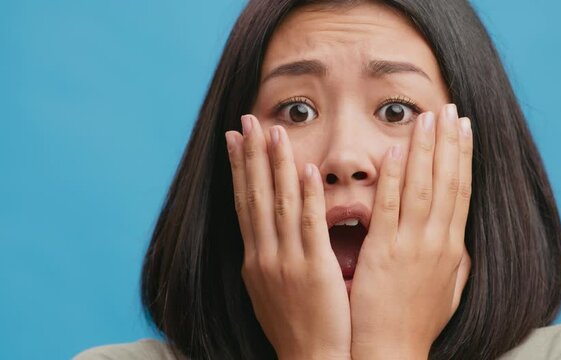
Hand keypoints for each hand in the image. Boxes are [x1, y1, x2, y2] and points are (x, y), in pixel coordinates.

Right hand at [225, 115, 350, 359]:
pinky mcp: (313, 270)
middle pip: (254, 196)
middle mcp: (264, 255)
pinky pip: (309, 226)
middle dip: (250, 156)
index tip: (235, 139)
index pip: (244, 204)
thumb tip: (265, 236)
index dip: (239, 169)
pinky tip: (306, 169)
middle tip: (246, 120)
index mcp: (255, 259)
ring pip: (279, 204)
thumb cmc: (297, 328)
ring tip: (273, 131)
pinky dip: (306, 196)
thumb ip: (269, 260)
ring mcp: (286, 262)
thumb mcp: (272, 291)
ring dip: (275, 165)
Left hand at [349, 104, 472, 358]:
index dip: (463, 157)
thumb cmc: (416, 324)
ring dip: (425, 150)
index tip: (464, 129)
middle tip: (450, 108)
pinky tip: (392, 150)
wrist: (393, 353)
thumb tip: (462, 244)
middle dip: (449, 142)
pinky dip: (393, 178)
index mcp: (451, 249)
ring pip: (422, 188)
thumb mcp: (447, 293)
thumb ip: (456, 264)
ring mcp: (412, 246)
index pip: (460, 192)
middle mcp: (437, 242)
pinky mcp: (384, 253)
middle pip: (446, 182)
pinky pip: (389, 208)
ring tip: (427, 117)